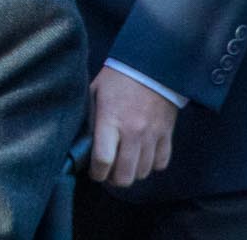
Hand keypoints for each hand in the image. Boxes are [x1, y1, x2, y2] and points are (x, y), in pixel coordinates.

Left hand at [87, 66, 177, 187]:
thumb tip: (79, 141)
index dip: (96, 172)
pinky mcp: (167, 135)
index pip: (103, 159)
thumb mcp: (94, 93)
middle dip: (113, 179)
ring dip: (131, 173)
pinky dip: (151, 165)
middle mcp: (133, 132)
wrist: (151, 66)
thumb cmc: (117, 78)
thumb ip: (89, 118)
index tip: (93, 172)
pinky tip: (142, 157)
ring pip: (143, 172)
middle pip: (125, 174)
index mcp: (110, 120)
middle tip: (108, 173)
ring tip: (123, 165)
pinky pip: (161, 163)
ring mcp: (152, 135)